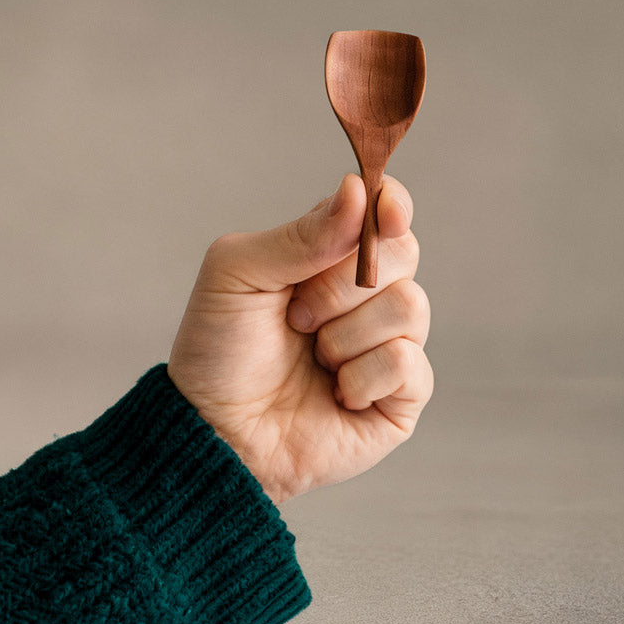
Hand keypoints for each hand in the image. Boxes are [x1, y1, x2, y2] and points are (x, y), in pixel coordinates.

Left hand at [167, 174, 432, 503]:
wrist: (213, 433)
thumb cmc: (218, 350)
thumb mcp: (237, 273)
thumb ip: (301, 234)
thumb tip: (358, 190)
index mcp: (331, 255)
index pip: (385, 212)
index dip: (391, 206)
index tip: (384, 209)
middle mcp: (367, 295)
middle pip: (404, 253)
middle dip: (343, 284)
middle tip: (297, 315)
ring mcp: (388, 343)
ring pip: (410, 307)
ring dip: (347, 335)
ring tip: (313, 357)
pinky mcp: (401, 396)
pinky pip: (410, 364)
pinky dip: (362, 377)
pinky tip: (336, 395)